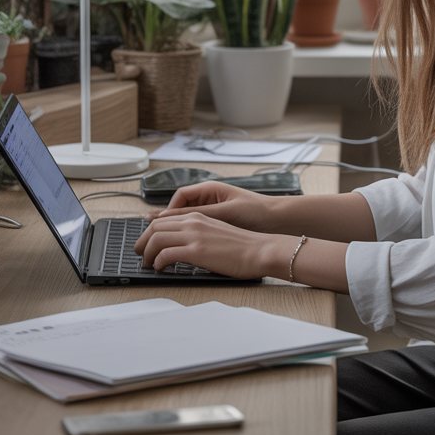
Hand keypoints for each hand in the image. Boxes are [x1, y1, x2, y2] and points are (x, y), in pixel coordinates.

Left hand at [134, 212, 280, 279]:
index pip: (164, 219)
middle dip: (142, 241)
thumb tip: (186, 247)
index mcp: (199, 217)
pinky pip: (166, 254)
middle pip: (155, 226)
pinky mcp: (197, 250)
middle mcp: (193, 222)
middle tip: (139, 254)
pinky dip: (158, 262)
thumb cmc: (244, 246)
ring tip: (147, 264)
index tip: (146, 243)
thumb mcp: (217, 232)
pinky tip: (160, 268)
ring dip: (147, 252)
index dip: (150, 232)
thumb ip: (200, 235)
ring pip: (156, 238)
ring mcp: (194, 235)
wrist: (260, 250)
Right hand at [156, 181, 278, 232]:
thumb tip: (167, 218)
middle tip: (154, 237)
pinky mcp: (221, 222)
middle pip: (180, 207)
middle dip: (167, 221)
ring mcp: (216, 209)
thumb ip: (195, 215)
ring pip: (189, 218)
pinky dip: (191, 235)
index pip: (179, 197)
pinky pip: (199, 226)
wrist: (280, 221)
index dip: (167, 211)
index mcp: (210, 189)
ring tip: (166, 243)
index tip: (159, 226)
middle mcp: (211, 197)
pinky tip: (186, 246)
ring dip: (178, 230)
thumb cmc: (256, 212)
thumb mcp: (223, 213)